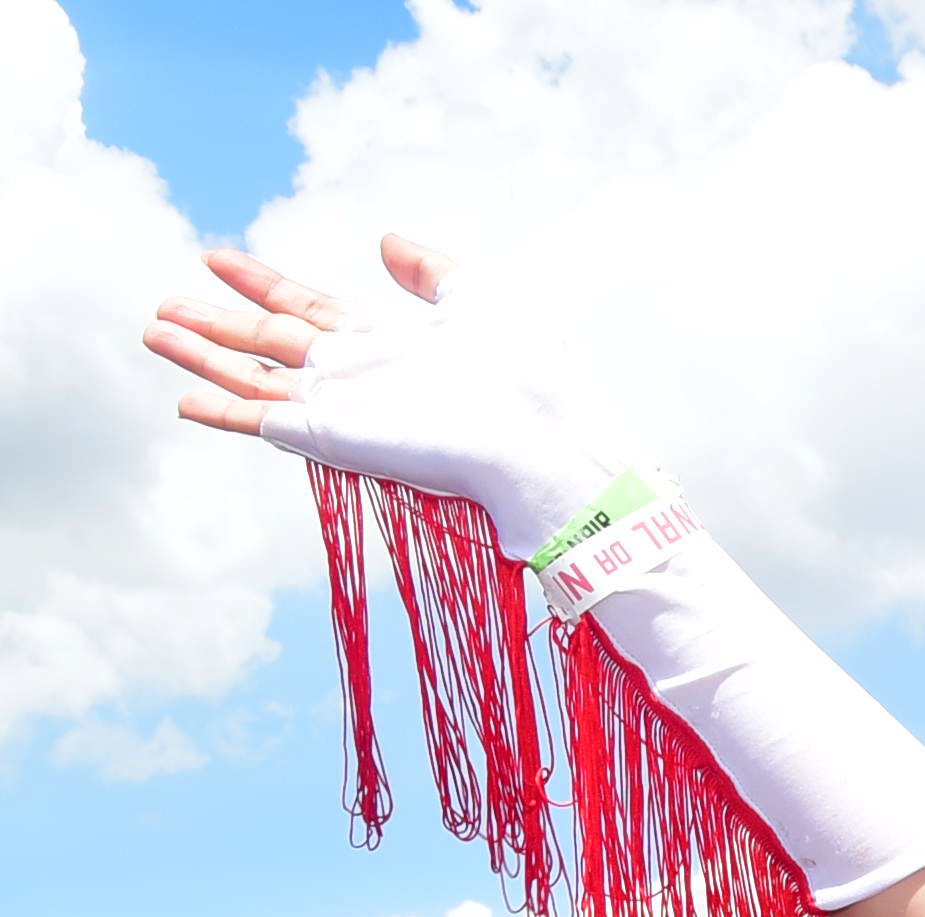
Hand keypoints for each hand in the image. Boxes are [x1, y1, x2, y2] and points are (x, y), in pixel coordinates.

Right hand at [147, 239, 617, 557]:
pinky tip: (185, 402)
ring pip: (252, 377)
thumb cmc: (521, 376)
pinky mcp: (332, 435)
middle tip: (165, 302)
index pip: (305, 306)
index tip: (215, 258)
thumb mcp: (473, 300)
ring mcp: (339, 407)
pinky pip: (263, 422)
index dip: (259, 282)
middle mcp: (353, 375)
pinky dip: (223, 412)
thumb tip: (386, 239)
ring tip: (154, 332)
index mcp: (383, 343)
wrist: (536, 434)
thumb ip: (428, 269)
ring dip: (202, 357)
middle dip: (216, 321)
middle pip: (268, 339)